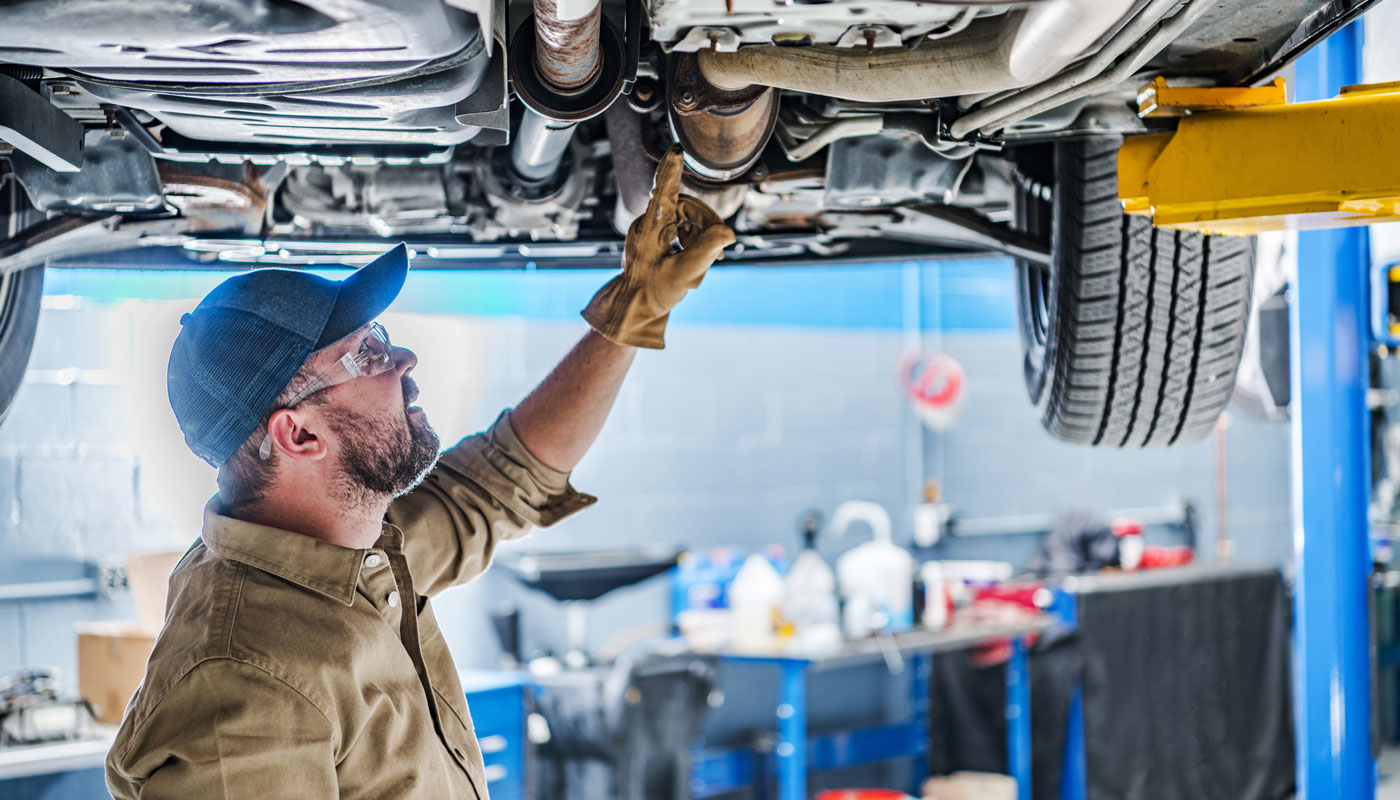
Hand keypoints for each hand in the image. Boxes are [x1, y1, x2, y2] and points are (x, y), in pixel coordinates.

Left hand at [581, 146, 735, 348]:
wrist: (635, 307)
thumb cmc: (654, 292)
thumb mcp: (684, 274)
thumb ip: (707, 251)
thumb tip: (728, 232)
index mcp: (651, 226)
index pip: (664, 190)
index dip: (672, 169)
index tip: (676, 149)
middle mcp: (649, 221)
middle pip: (688, 206)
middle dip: (707, 226)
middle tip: (720, 250)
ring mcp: (651, 227)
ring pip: (688, 217)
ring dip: (702, 236)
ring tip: (705, 261)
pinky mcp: (656, 234)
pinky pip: (682, 227)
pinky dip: (695, 241)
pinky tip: (697, 259)